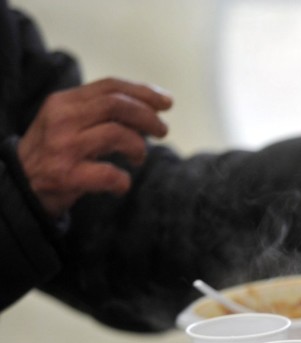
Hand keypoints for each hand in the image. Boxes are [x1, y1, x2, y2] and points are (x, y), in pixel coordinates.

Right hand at [17, 78, 171, 218]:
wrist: (20, 184)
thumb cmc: (54, 152)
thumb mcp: (68, 121)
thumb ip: (99, 111)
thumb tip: (148, 108)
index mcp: (64, 101)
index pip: (110, 87)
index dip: (143, 92)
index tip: (166, 102)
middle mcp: (62, 119)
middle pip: (117, 106)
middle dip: (148, 117)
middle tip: (162, 131)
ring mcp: (64, 147)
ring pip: (117, 134)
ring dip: (138, 147)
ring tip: (138, 158)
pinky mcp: (66, 176)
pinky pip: (109, 174)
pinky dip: (123, 181)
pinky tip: (120, 184)